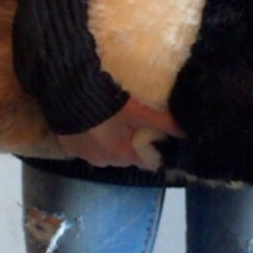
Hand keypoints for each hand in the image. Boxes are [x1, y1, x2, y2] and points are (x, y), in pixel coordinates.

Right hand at [57, 98, 182, 167]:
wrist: (66, 90)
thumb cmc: (106, 101)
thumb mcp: (138, 110)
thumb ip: (163, 123)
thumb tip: (186, 133)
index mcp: (122, 155)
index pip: (147, 161)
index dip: (155, 148)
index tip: (158, 133)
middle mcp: (103, 162)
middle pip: (126, 156)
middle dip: (132, 142)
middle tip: (134, 120)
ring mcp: (83, 155)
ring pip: (106, 151)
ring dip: (110, 139)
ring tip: (112, 118)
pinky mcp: (68, 145)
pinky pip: (87, 144)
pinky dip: (92, 136)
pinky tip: (93, 120)